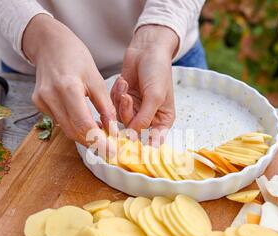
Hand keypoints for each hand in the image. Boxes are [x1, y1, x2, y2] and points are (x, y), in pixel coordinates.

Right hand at [23, 14, 116, 153]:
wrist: (49, 44)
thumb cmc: (76, 56)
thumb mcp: (96, 79)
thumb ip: (105, 106)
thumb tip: (112, 130)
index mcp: (68, 88)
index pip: (84, 125)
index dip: (99, 141)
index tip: (112, 151)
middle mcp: (51, 96)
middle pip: (74, 131)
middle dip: (93, 141)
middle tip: (108, 147)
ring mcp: (41, 101)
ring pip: (66, 129)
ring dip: (84, 135)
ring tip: (100, 133)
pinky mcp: (38, 103)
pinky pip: (59, 121)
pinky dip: (73, 124)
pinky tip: (84, 121)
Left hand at [111, 25, 178, 140]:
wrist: (146, 49)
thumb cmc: (157, 70)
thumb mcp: (155, 95)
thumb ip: (144, 117)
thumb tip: (133, 135)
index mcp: (163, 120)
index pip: (155, 140)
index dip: (144, 144)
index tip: (133, 143)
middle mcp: (149, 117)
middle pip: (133, 129)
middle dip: (127, 112)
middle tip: (127, 97)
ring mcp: (135, 109)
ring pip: (121, 118)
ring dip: (120, 101)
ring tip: (125, 85)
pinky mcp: (124, 101)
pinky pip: (114, 107)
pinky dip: (116, 94)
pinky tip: (123, 81)